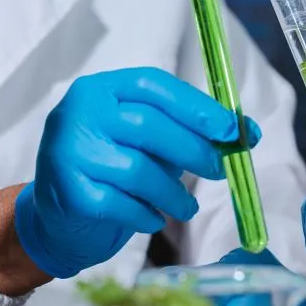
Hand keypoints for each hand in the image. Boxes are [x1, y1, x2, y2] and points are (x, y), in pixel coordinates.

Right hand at [14, 67, 260, 279]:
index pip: (153, 85)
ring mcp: (69, 152)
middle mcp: (79, 113)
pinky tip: (154, 219)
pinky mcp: (70, 193)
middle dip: (194, 150)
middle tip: (220, 171)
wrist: (57, 216)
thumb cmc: (112, 168)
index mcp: (101, 89)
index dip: (197, 107)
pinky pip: (122, 205)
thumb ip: (188, 132)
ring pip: (139, 171)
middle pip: (149, 126)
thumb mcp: (145, 141)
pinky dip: (147, 215)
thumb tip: (248, 133)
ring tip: (187, 207)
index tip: (232, 129)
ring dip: (174, 194)